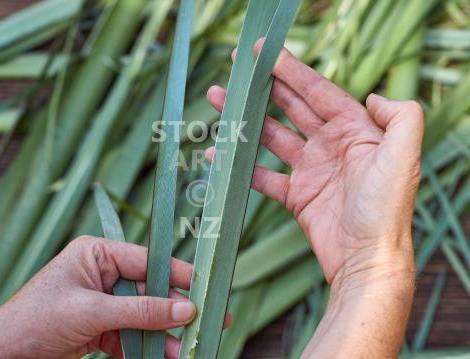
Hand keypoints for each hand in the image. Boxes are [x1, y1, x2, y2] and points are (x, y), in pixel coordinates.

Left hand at [0, 237, 229, 358]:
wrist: (0, 358)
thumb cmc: (35, 322)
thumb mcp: (92, 313)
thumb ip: (141, 311)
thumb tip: (186, 309)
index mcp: (96, 254)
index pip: (148, 261)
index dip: (178, 275)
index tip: (206, 287)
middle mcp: (101, 274)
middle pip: (149, 290)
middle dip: (175, 310)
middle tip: (208, 320)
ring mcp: (101, 301)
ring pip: (143, 315)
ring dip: (164, 333)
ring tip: (189, 346)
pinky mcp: (98, 326)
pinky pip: (130, 333)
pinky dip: (146, 346)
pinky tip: (166, 355)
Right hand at [206, 39, 422, 285]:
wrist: (367, 259)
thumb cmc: (386, 209)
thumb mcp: (404, 155)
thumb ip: (399, 116)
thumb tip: (374, 96)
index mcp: (355, 130)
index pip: (317, 91)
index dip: (291, 69)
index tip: (264, 52)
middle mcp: (331, 145)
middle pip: (290, 108)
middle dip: (263, 89)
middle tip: (236, 73)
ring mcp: (311, 170)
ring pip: (271, 136)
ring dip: (246, 121)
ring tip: (219, 105)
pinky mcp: (296, 196)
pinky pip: (263, 175)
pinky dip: (241, 166)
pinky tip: (218, 156)